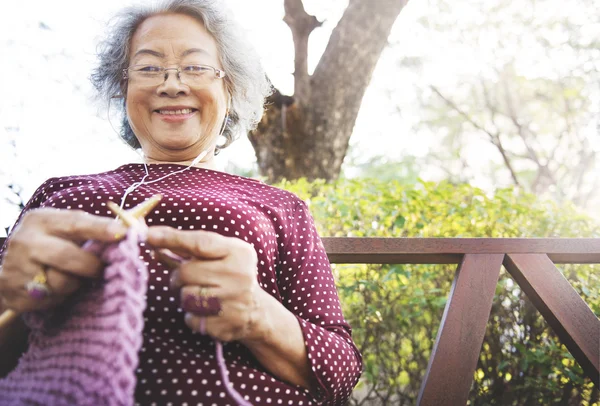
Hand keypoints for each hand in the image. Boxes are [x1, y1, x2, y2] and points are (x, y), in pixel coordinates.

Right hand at [0, 208, 126, 312]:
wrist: (11, 271)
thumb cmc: (52, 245)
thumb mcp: (66, 230)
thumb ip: (96, 228)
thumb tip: (137, 227)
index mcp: (42, 220)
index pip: (76, 223)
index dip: (101, 229)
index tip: (123, 233)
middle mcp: (25, 241)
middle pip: (69, 256)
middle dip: (92, 266)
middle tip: (102, 269)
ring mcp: (17, 268)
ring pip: (62, 282)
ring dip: (74, 284)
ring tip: (69, 277)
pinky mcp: (15, 293)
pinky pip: (52, 299)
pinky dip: (60, 297)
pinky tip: (54, 289)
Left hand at [147, 226, 266, 342]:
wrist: (255, 311)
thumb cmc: (229, 275)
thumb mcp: (217, 255)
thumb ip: (186, 248)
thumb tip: (151, 238)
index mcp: (239, 253)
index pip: (201, 242)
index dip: (172, 238)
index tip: (148, 235)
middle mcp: (239, 275)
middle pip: (186, 272)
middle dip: (178, 276)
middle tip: (185, 279)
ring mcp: (234, 301)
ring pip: (185, 296)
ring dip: (185, 296)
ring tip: (199, 294)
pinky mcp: (226, 324)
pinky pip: (191, 318)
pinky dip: (192, 316)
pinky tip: (206, 311)